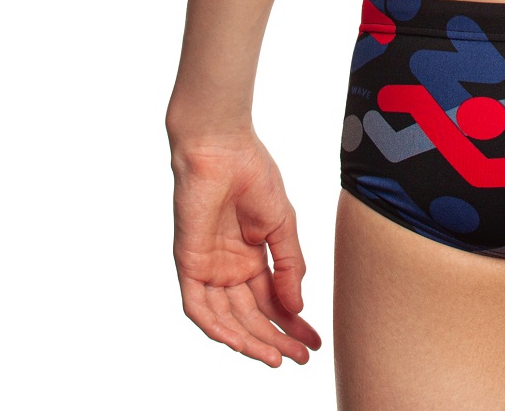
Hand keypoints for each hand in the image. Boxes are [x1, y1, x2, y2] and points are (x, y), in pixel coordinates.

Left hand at [170, 130, 322, 367]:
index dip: (293, 323)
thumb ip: (290, 265)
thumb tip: (297, 307)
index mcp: (251, 256)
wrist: (222, 148)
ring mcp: (209, 268)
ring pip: (228, 319)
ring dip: (251, 340)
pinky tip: (242, 343)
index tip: (314, 343)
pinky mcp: (190, 265)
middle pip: (252, 315)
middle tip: (301, 357)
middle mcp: (229, 268)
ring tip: (278, 357)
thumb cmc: (253, 174)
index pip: (272, 300)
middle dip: (276, 338)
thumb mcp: (283, 224)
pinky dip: (219, 329)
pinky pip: (200, 308)